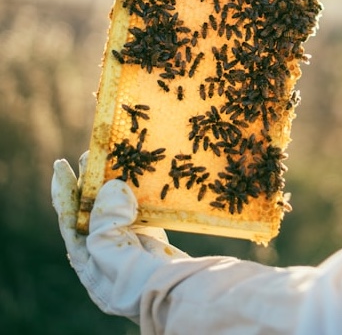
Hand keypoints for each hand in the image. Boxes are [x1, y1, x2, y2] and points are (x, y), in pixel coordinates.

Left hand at [52, 156, 187, 321]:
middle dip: (91, 181)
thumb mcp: (108, 251)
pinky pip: (141, 209)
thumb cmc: (135, 280)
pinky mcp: (151, 238)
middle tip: (93, 154)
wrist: (173, 295)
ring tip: (116, 158)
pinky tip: (141, 176)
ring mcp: (128, 243)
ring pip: (118, 206)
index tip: (60, 164)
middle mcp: (105, 249)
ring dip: (116, 182)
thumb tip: (113, 185)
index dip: (64, 190)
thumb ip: (105, 218)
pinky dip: (139, 192)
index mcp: (88, 257)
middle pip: (93, 208)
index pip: (70, 218)